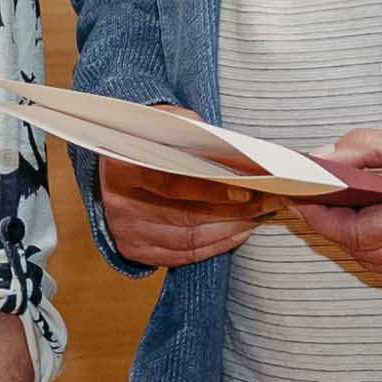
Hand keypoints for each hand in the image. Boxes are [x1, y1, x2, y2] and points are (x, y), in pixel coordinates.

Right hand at [97, 122, 271, 268]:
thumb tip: (233, 149)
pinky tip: (237, 232)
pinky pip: (183, 255)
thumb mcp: (163, 126)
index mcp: (122, 166)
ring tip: (257, 217)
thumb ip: (192, 132)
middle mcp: (119, 203)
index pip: (171, 185)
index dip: (211, 191)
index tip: (247, 190)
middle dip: (232, 212)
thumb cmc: (147, 142)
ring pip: (188, 239)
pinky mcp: (135, 249)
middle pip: (184, 216)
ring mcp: (126, 230)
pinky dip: (216, 246)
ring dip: (230, 230)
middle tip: (266, 203)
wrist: (116, 165)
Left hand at [292, 125, 381, 300]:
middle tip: (312, 197)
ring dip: (356, 237)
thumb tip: (322, 161)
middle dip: (333, 223)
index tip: (299, 195)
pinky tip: (377, 225)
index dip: (321, 215)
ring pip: (377, 262)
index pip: (354, 230)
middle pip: (362, 249)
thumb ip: (366, 148)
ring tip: (340, 208)